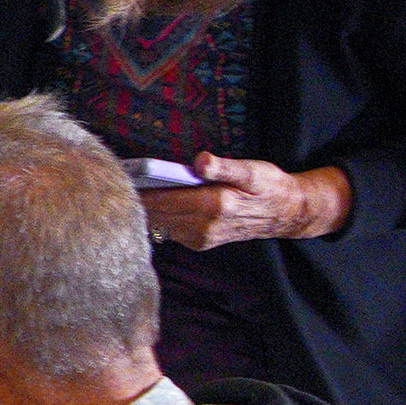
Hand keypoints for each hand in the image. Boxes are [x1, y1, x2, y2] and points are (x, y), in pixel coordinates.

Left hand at [136, 154, 346, 249]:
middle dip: (138, 198)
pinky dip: (159, 217)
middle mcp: (203, 226)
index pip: (164, 198)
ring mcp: (201, 238)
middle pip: (156, 213)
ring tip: (133, 188)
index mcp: (213, 205)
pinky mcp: (200, 242)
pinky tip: (154, 202)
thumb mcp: (252, 170)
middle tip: (120, 178)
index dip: (140, 188)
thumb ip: (224, 167)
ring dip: (147, 208)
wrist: (285, 214)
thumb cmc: (268, 186)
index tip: (122, 175)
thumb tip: (201, 161)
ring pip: (159, 224)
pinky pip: (169, 230)